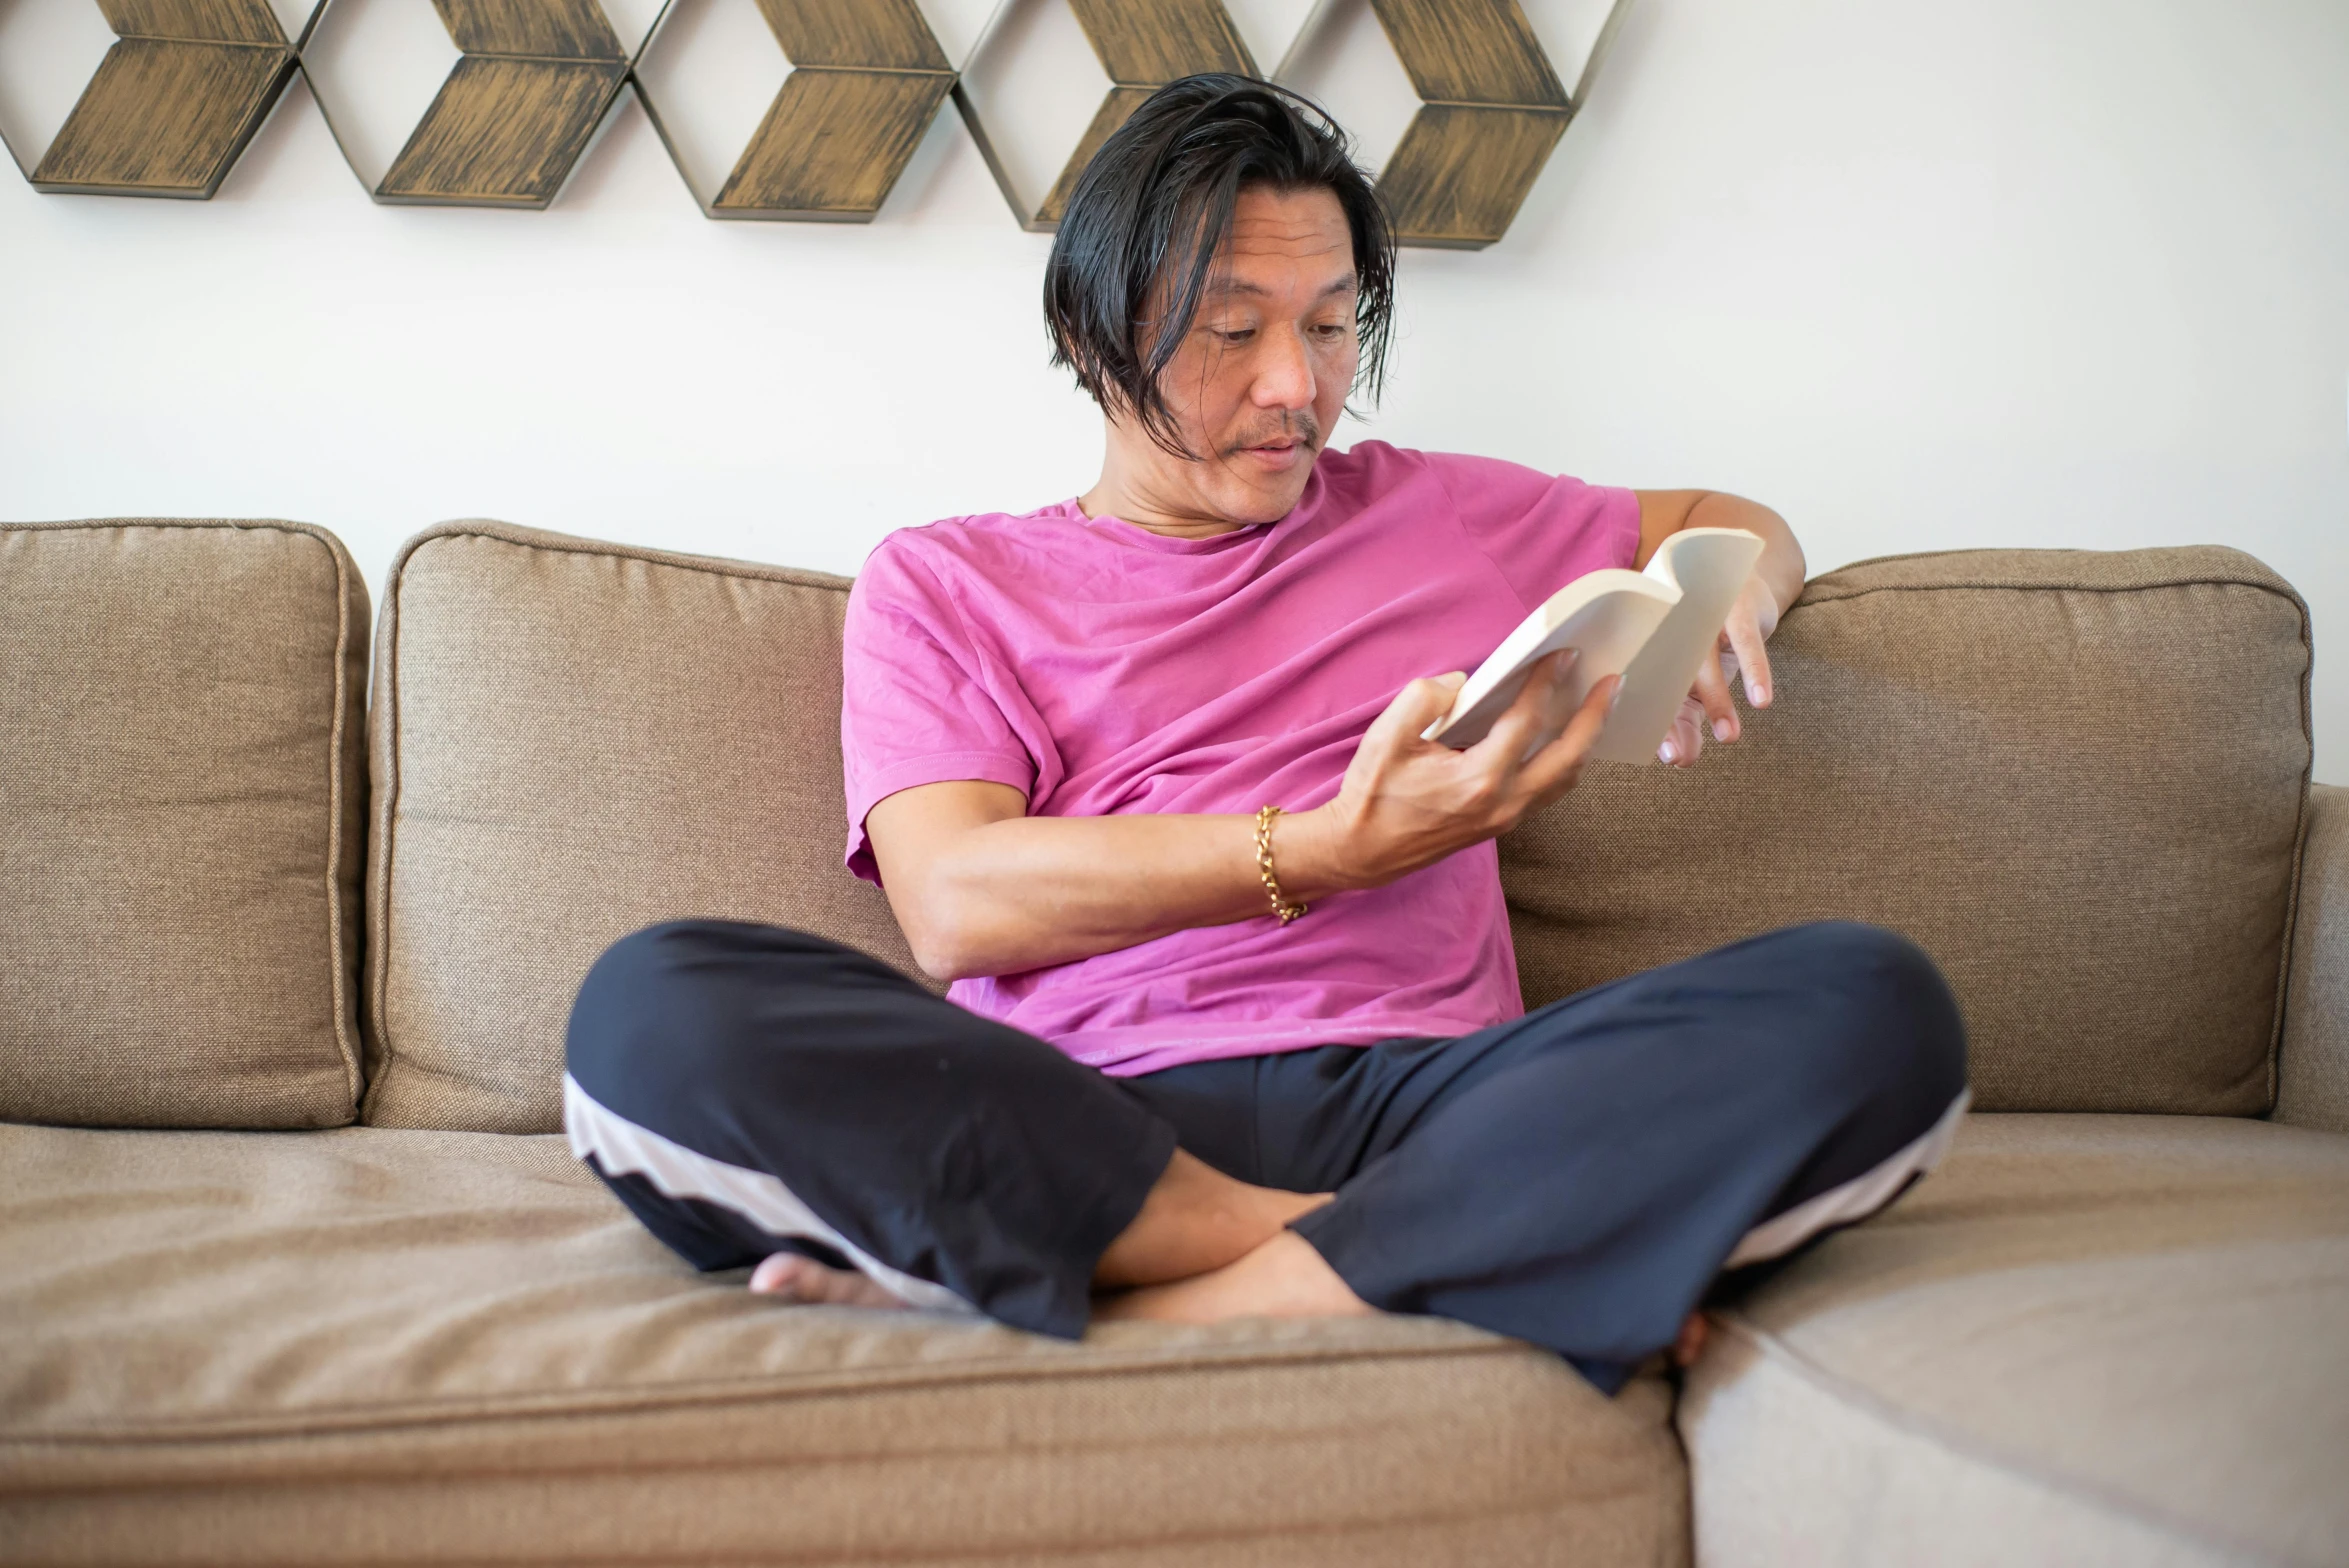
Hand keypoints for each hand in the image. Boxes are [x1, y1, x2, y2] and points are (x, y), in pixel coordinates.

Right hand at [1291, 652, 1620, 890]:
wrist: (1360, 851)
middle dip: (1594, 717)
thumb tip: (1462, 684)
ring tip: (1598, 708)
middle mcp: (1501, 803)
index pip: (1527, 723)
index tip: (1563, 656)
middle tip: (1613, 683)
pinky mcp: (1500, 824)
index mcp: (1477, 779)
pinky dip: (1563, 762)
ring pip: (1564, 779)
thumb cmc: (1371, 795)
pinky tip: (1564, 739)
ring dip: (1585, 742)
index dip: (1547, 684)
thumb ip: (1426, 698)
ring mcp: (1505, 818)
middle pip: (1568, 757)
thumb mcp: (1387, 737)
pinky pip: (1547, 790)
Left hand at [1660, 575, 1780, 767]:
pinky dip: (1754, 670)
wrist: (1745, 579)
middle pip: (1670, 681)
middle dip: (1674, 721)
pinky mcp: (1737, 605)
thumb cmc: (1712, 636)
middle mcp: (1673, 633)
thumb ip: (1689, 714)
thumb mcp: (1699, 674)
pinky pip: (1746, 641)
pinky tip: (1761, 699)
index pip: (1654, 694)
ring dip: (1716, 701)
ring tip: (1728, 736)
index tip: (1672, 759)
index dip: (1662, 727)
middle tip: (1681, 757)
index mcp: (1658, 651)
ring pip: (1705, 662)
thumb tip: (1680, 758)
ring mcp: (1704, 616)